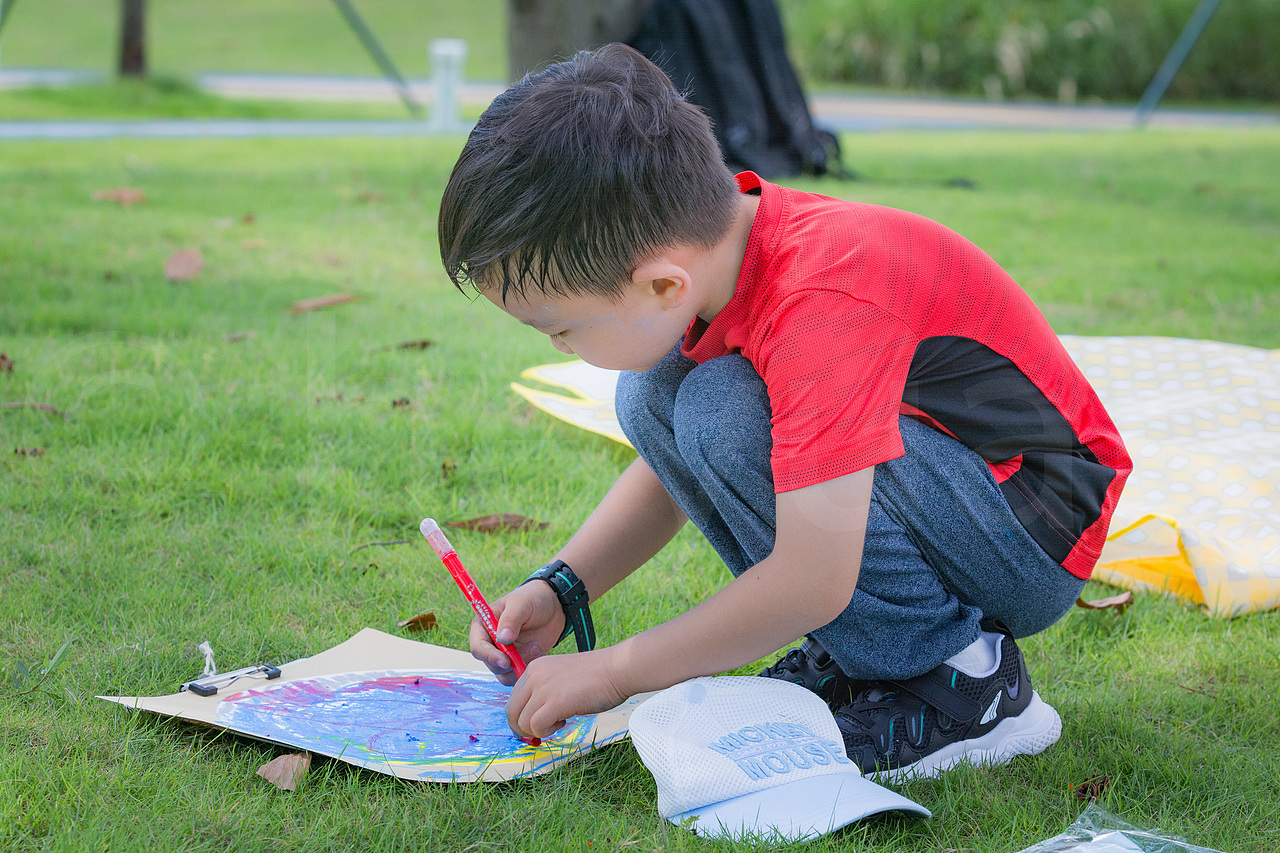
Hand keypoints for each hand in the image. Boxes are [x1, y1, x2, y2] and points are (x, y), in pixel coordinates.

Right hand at [470, 580, 563, 685]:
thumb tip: (502, 639)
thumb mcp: (521, 604)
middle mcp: (490, 643)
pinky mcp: (517, 662)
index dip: (489, 656)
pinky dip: (528, 668)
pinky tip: (539, 650)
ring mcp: (504, 654)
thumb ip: (511, 620)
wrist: (552, 606)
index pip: (478, 647)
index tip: (505, 660)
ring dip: (522, 664)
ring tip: (538, 646)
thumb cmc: (532, 599)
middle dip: (512, 661)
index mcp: (483, 626)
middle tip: (534, 647)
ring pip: (505, 673)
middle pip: (492, 664)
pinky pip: (518, 674)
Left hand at [506, 648, 627, 738]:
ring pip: (522, 722)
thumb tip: (532, 719)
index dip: (522, 716)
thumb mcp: (560, 677)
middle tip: (541, 731)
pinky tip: (563, 723)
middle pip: (512, 711)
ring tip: (559, 722)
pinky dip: (546, 732)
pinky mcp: (554, 703)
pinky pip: (536, 727)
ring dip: (539, 730)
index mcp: (534, 668)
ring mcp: (543, 689)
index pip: (514, 699)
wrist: (616, 668)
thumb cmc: (596, 676)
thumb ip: (544, 691)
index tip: (536, 723)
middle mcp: (534, 676)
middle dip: (523, 728)